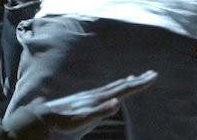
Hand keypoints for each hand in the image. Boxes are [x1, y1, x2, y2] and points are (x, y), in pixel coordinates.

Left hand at [27, 70, 157, 132]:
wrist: (42, 117)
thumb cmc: (63, 122)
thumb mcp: (82, 120)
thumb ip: (100, 112)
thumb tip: (117, 102)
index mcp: (99, 99)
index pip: (123, 89)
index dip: (139, 84)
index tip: (153, 76)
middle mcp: (96, 95)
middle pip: (120, 86)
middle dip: (137, 81)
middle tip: (152, 74)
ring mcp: (90, 97)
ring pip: (112, 87)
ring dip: (126, 82)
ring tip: (135, 77)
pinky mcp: (84, 101)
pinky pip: (105, 91)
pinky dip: (113, 88)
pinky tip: (111, 92)